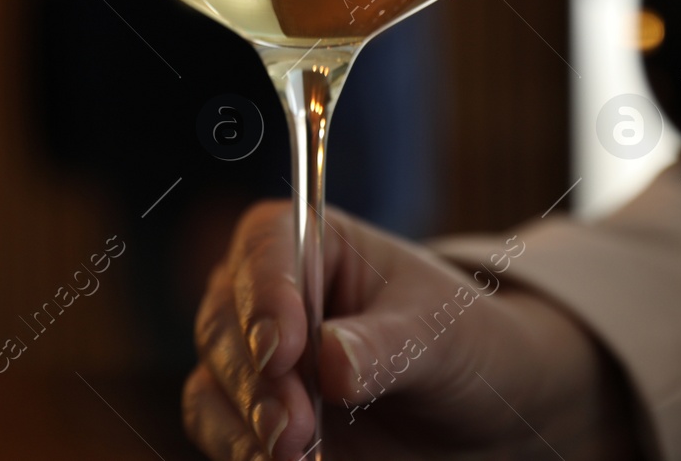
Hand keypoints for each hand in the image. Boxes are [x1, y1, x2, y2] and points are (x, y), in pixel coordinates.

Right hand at [182, 200, 640, 459]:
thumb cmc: (457, 342)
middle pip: (225, 322)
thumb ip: (386, 344)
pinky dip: (240, 448)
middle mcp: (262, 292)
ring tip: (294, 456)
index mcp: (306, 241)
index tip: (282, 350)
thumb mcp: (439, 335)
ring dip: (245, 423)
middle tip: (294, 428)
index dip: (265, 298)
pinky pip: (217, 427)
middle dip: (256, 379)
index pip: (265, 249)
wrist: (468, 411)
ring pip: (212, 381)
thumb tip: (329, 360)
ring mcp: (249, 354)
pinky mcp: (247, 411)